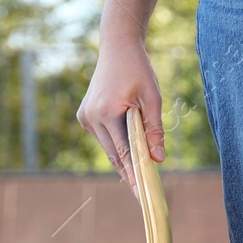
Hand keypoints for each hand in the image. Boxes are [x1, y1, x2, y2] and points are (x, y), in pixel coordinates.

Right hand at [78, 36, 164, 189]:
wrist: (117, 48)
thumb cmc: (138, 70)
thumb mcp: (152, 98)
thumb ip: (154, 129)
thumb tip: (158, 159)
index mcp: (107, 112)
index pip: (123, 152)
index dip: (133, 174)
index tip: (141, 194)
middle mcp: (91, 117)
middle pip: (114, 154)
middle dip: (130, 172)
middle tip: (144, 192)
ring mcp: (85, 117)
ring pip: (108, 148)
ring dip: (124, 158)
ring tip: (139, 174)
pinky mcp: (84, 116)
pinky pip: (104, 138)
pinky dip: (116, 145)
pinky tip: (129, 150)